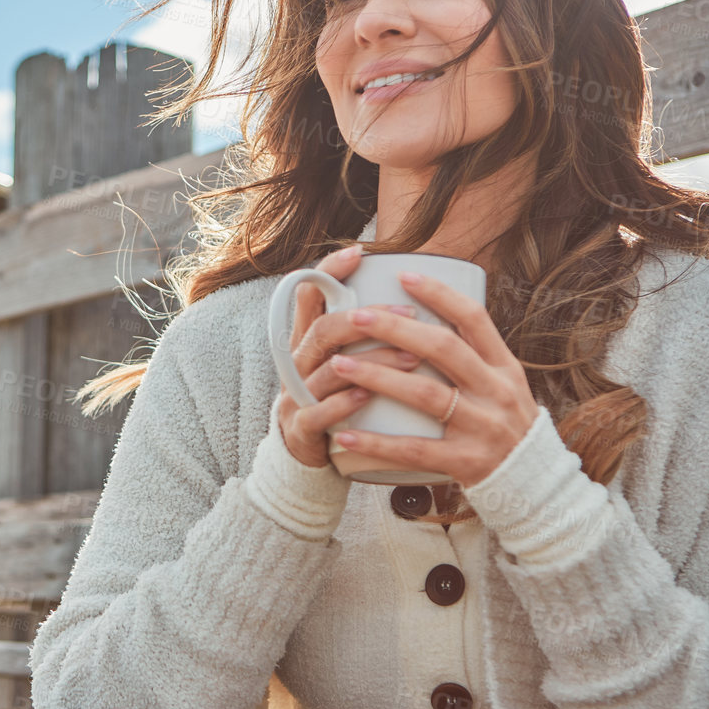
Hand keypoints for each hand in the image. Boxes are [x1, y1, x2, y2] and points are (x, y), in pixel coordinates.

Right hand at [277, 245, 422, 469]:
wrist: (308, 456)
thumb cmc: (337, 400)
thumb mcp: (344, 362)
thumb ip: (363, 333)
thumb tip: (411, 296)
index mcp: (308, 340)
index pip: (308, 294)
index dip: (329, 271)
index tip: (361, 252)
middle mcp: (298, 362)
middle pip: (323, 329)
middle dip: (366, 319)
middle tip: (410, 315)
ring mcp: (296, 395)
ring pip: (328, 370)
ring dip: (371, 362)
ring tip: (411, 358)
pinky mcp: (300, 428)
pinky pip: (317, 412)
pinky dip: (343, 403)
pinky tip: (369, 396)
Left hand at [327, 268, 538, 485]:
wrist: (534, 484)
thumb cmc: (506, 427)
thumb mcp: (503, 385)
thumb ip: (473, 355)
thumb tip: (430, 312)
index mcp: (504, 367)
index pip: (474, 319)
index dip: (439, 294)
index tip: (403, 275)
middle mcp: (496, 391)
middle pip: (444, 349)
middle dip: (396, 329)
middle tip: (356, 316)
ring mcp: (482, 427)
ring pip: (426, 395)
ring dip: (379, 377)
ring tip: (341, 364)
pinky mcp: (465, 462)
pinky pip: (415, 450)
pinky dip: (378, 443)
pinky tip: (347, 435)